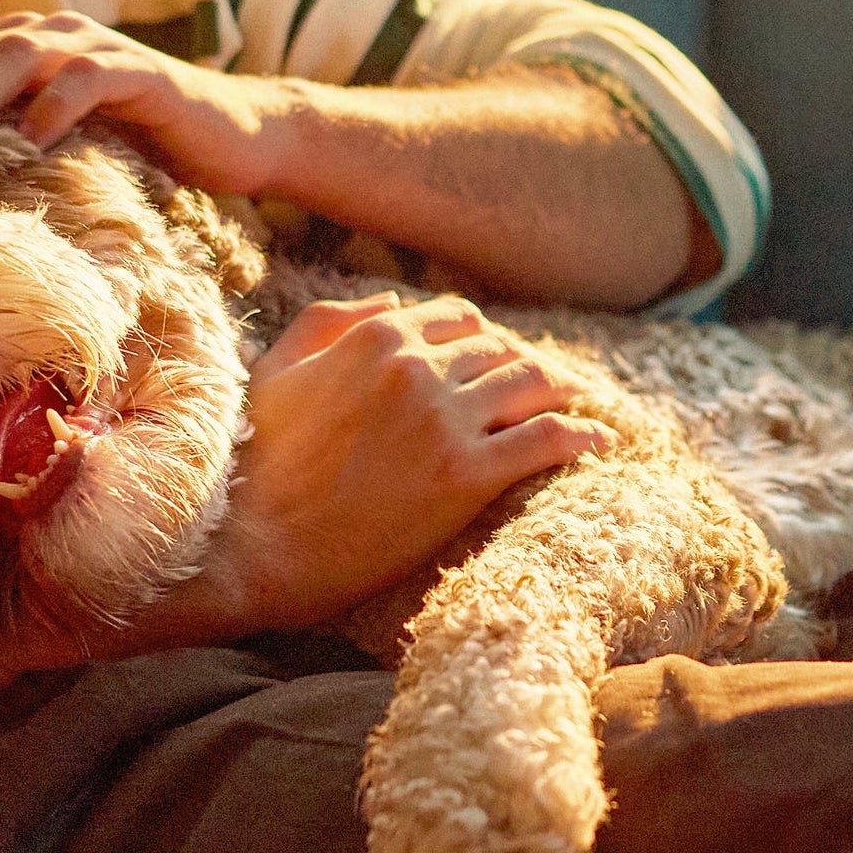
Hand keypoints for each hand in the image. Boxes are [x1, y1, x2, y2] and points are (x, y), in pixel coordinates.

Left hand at [0, 11, 289, 193]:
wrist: (233, 140)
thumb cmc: (139, 153)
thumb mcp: (59, 148)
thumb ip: (4, 148)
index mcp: (24, 48)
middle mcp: (54, 35)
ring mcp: (96, 49)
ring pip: (19, 52)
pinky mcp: (139, 73)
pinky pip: (84, 79)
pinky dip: (52, 106)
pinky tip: (30, 142)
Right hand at [132, 293, 615, 645]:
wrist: (254, 547)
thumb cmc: (256, 465)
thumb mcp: (275, 372)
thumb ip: (328, 322)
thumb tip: (390, 306)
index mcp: (374, 339)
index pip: (456, 317)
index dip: (481, 338)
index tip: (493, 360)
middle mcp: (417, 368)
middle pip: (501, 349)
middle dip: (523, 364)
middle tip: (542, 389)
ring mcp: (446, 421)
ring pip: (533, 383)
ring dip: (559, 391)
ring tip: (575, 406)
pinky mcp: (466, 477)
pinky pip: (547, 440)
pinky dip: (580, 436)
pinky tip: (597, 442)